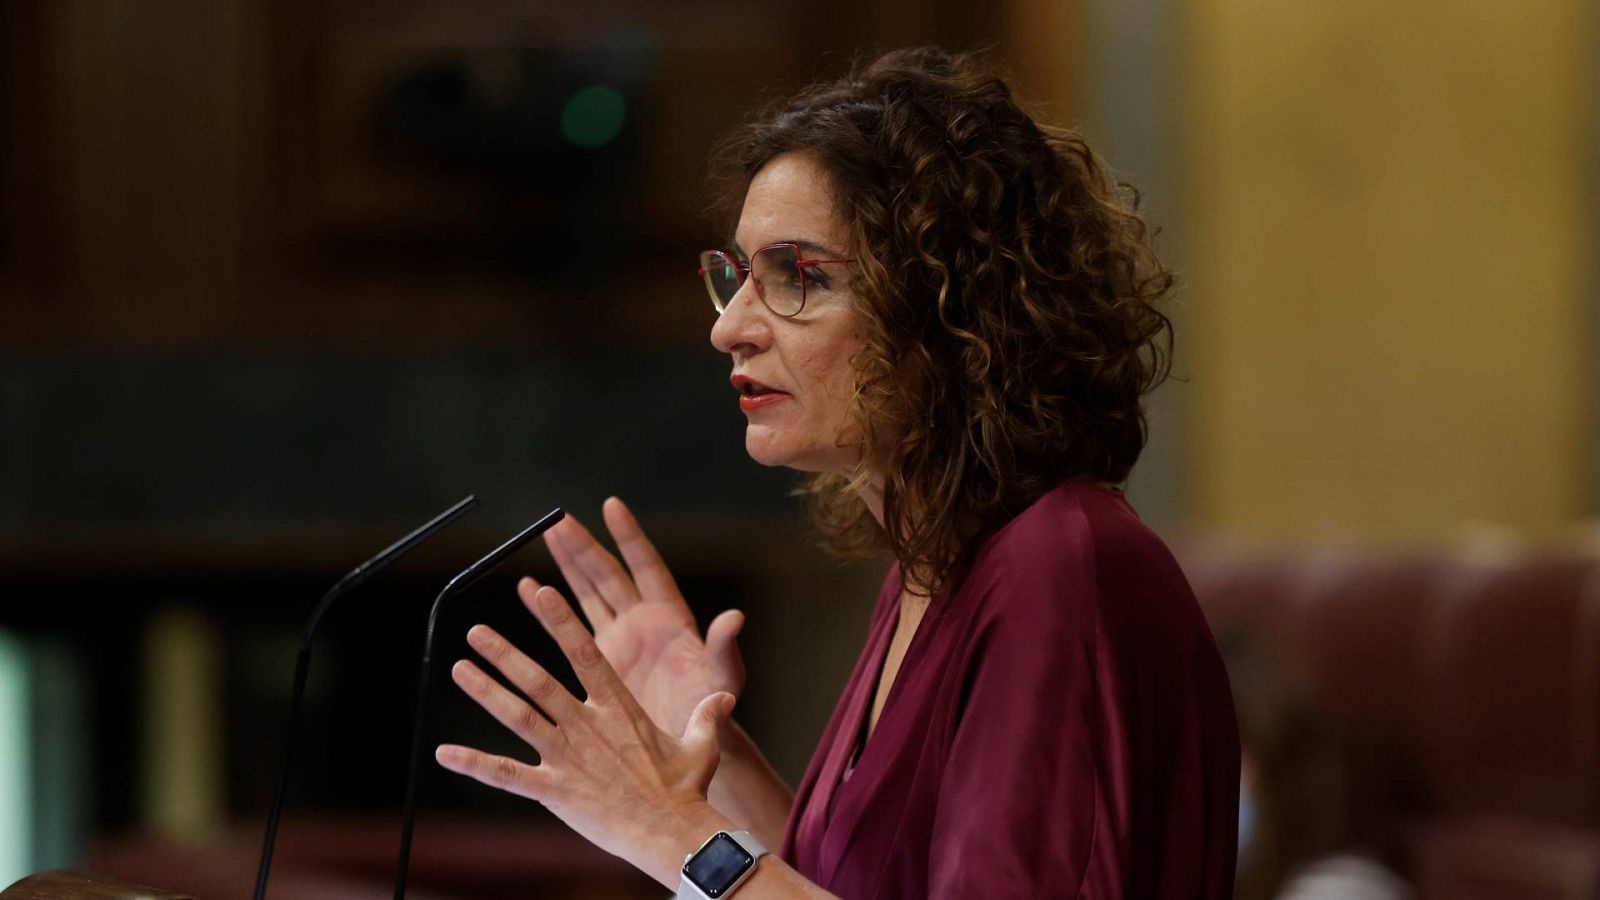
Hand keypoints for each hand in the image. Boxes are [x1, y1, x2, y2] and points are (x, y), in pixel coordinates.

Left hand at [437, 585, 735, 885]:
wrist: (673, 832)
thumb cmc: (687, 789)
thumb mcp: (702, 745)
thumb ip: (707, 716)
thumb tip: (724, 698)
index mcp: (619, 709)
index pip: (585, 654)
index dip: (561, 622)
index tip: (540, 595)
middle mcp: (588, 726)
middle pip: (539, 681)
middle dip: (505, 654)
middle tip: (476, 631)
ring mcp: (568, 757)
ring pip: (518, 717)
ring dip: (486, 692)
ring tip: (458, 669)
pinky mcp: (554, 791)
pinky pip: (506, 775)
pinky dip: (474, 764)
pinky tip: (444, 754)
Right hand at [528, 497, 744, 738]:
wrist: (686, 742)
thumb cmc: (711, 709)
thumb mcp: (723, 678)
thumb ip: (725, 649)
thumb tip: (735, 618)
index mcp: (671, 618)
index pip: (647, 567)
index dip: (629, 538)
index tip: (612, 507)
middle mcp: (643, 621)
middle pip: (609, 574)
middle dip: (585, 546)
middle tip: (559, 520)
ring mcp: (619, 638)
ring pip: (588, 592)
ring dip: (568, 565)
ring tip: (546, 535)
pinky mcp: (599, 660)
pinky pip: (568, 627)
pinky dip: (547, 610)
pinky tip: (527, 589)